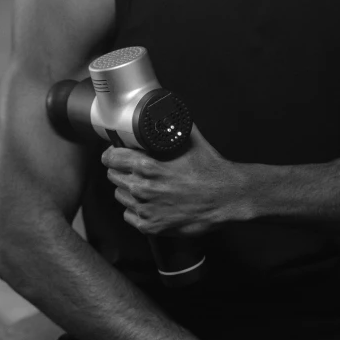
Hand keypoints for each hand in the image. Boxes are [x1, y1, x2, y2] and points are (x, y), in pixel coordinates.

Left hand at [100, 124, 249, 236]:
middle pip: (113, 176)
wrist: (227, 198)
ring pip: (120, 196)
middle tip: (133, 169)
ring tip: (145, 185)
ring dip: (128, 190)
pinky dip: (136, 209)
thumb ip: (172, 127)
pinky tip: (150, 202)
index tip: (114, 154)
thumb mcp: (190, 140)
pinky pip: (129, 216)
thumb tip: (164, 112)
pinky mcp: (151, 227)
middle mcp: (142, 189)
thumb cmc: (211, 170)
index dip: (112, 154)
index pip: (111, 158)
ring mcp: (146, 210)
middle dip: (121, 170)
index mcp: (147, 166)